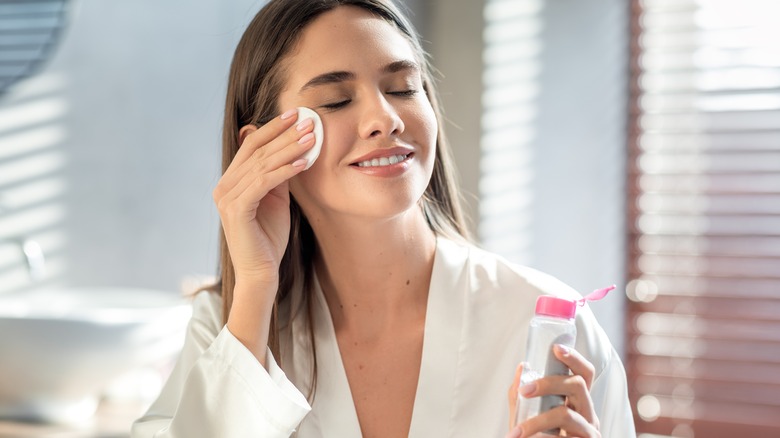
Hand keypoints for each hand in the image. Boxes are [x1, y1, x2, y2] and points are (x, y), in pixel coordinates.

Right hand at [213, 109, 315, 286]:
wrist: (261, 272)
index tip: (296, 114)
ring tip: (312, 138)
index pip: (251, 146)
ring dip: (289, 149)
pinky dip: (285, 171)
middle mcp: (224, 186)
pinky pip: (263, 183)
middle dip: (285, 134)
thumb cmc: (269, 237)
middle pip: (257, 150)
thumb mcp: (276, 198)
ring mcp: (227, 197)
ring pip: (262, 164)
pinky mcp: (236, 209)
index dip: (273, 128)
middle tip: (309, 121)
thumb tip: (292, 147)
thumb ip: (278, 174)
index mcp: (231, 181)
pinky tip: (304, 163)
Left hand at [507, 345, 599, 436]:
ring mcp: (589, 432)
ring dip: (537, 422)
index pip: (584, 373)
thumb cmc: (538, 437)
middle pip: (578, 385)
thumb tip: (522, 367)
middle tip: (524, 391)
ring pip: (566, 415)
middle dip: (549, 383)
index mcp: (576, 401)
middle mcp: (588, 413)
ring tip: (516, 433)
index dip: (574, 358)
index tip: (556, 348)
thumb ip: (521, 393)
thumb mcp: (527, 414)